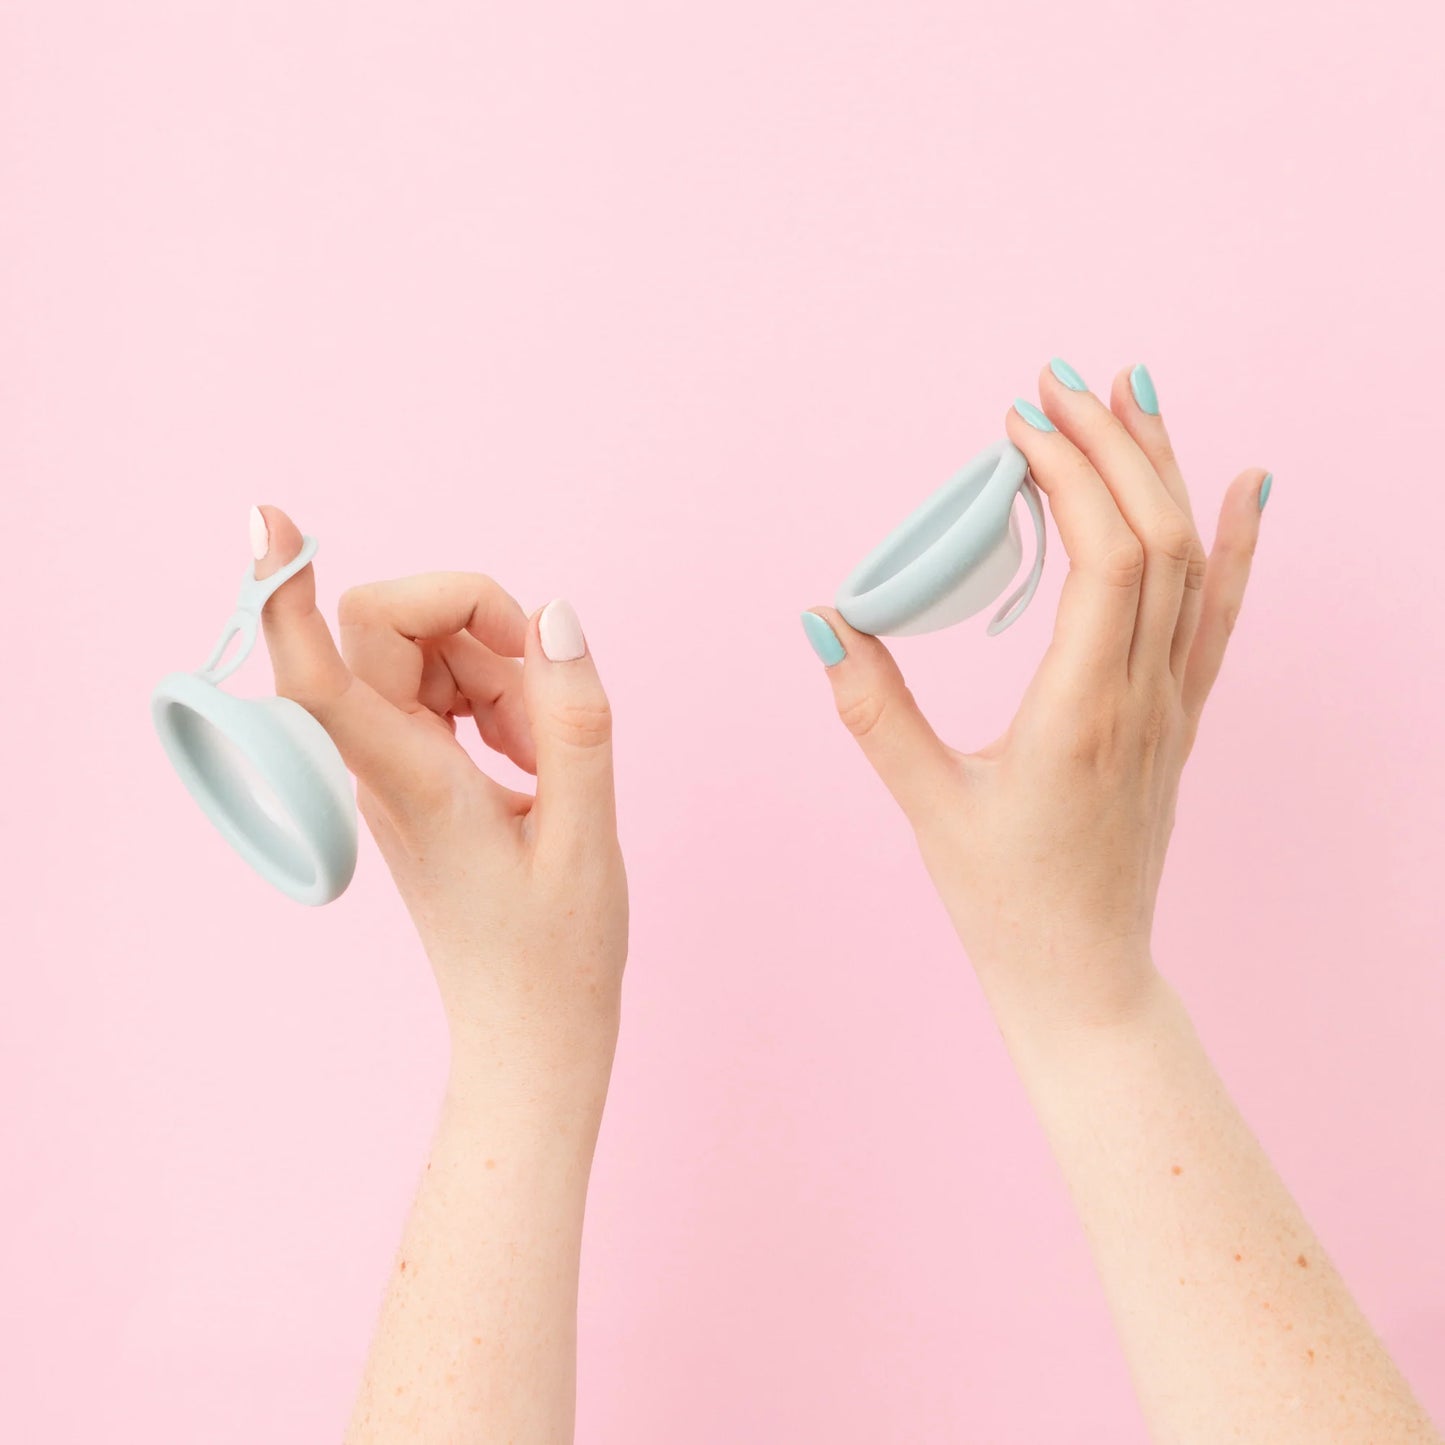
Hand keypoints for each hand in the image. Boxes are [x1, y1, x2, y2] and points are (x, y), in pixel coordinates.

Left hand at [252, 506, 626, 1097]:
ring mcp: (396, 771)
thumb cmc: (557, 952)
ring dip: (500, 674)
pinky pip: (448, 695)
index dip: (284, 589)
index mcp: (411, 784)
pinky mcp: (420, 777)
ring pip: (427, 658)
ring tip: (546, 756)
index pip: (318, 673)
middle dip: (472, 623)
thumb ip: (575, 717)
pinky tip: (534, 761)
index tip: (267, 517)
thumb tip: (553, 611)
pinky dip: (501, 702)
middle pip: (385, 630)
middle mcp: (384, 768)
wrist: (530, 1032)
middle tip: (540, 689)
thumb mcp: (589, 833)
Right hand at [803, 363, 1268, 1035]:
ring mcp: (1172, 707)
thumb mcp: (925, 802)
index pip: (1105, 558)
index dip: (1071, 475)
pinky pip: (1221, 615)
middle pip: (1157, 538)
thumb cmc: (1002, 899)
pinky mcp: (1178, 718)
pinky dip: (1238, 541)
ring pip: (1194, 564)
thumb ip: (872, 707)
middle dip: (1111, 445)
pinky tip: (1247, 480)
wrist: (1083, 973)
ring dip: (1164, 469)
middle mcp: (1143, 698)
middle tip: (1058, 381)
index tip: (1017, 426)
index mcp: (1080, 714)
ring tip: (1135, 391)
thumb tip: (823, 618)